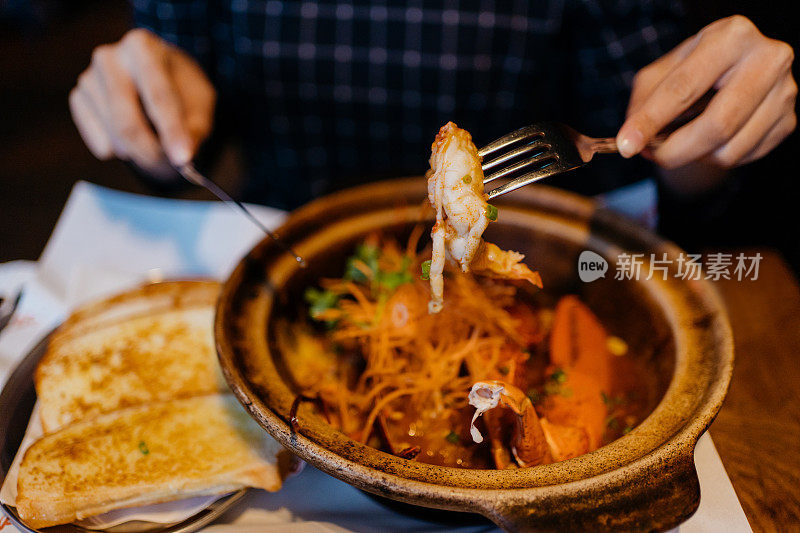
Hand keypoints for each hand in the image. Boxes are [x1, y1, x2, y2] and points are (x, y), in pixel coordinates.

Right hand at [69, 29, 215, 176]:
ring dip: (141, 152)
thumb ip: (195, 127)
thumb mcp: (201, 102)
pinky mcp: (78, 99)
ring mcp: (89, 78)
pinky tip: (135, 136)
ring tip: (157, 141)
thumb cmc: (181, 88)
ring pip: (115, 136)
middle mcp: (109, 57)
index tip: (183, 158)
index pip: (158, 95)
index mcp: (143, 46)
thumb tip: (183, 157)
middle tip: (174, 165)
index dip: (172, 130)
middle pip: (127, 121)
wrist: (156, 76)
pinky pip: (102, 143)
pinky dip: (124, 152)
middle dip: (152, 151)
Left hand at [617, 15, 795, 171]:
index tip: (626, 145)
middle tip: (653, 155)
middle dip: (675, 150)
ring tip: (684, 140)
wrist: (734, 72)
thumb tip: (633, 140)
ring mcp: (785, 92)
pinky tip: (710, 140)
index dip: (651, 120)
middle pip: (716, 125)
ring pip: (730, 149)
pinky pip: (743, 157)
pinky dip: (716, 157)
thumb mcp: (662, 73)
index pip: (684, 87)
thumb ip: (643, 102)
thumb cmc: (693, 70)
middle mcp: (767, 59)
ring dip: (695, 156)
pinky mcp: (788, 121)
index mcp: (731, 37)